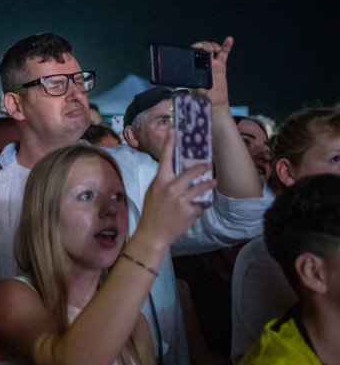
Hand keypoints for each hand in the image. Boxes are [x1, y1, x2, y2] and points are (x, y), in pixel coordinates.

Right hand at [135, 131, 214, 249]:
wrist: (153, 233)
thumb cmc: (151, 211)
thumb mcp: (153, 192)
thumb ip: (164, 181)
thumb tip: (174, 171)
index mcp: (160, 181)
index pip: (166, 158)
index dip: (170, 143)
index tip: (175, 131)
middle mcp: (171, 188)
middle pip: (191, 172)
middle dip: (202, 167)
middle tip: (209, 165)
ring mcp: (182, 200)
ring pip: (202, 188)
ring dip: (209, 185)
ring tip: (213, 182)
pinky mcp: (190, 211)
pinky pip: (200, 204)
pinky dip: (199, 206)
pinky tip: (196, 209)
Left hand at [191, 36, 232, 110]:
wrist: (214, 103)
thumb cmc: (202, 99)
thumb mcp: (196, 95)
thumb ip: (197, 91)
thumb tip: (197, 89)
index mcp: (192, 69)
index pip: (190, 55)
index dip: (194, 49)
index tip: (198, 50)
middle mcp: (200, 64)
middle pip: (200, 49)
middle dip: (204, 45)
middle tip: (208, 49)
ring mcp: (211, 64)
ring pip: (211, 50)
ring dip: (212, 45)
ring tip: (215, 48)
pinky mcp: (220, 66)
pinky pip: (224, 54)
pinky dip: (226, 46)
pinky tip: (229, 40)